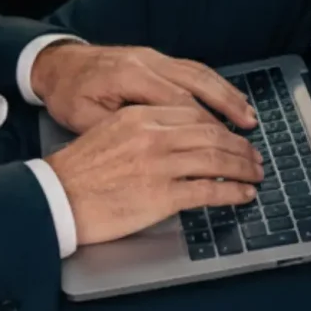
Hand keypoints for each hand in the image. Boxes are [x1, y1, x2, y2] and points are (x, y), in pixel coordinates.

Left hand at [31, 41, 255, 134]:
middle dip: (226, 106)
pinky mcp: (152, 57)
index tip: (224, 147)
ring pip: (198, 72)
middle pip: (196, 82)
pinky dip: (212, 83)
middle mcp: (145, 61)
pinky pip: (190, 68)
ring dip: (225, 93)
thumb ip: (120, 129)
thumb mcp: (84, 119)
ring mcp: (151, 56)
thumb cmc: (67, 94)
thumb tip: (156, 148)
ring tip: (248, 116)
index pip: (178, 102)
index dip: (205, 126)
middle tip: (249, 129)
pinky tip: (226, 98)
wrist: (55, 63)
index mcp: (129, 76)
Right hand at [44, 105, 263, 245]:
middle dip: (238, 146)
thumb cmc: (76, 170)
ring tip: (255, 174)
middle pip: (210, 134)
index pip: (192, 114)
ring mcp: (159, 164)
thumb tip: (171, 139)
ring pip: (215, 158)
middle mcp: (152, 135)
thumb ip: (139, 130)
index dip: (219, 126)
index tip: (231, 135)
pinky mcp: (162, 195)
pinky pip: (208, 190)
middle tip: (253, 156)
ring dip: (242, 167)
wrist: (56, 196)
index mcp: (138, 116)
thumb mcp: (106, 133)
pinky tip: (242, 194)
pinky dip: (232, 192)